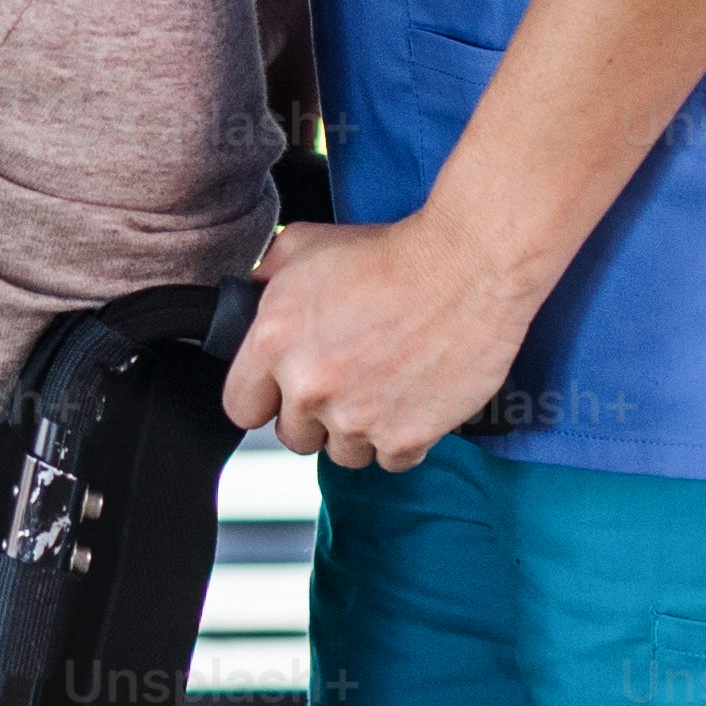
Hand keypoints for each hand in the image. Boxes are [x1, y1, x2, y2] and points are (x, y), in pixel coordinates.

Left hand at [224, 207, 556, 471]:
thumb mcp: (303, 245)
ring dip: (357, 430)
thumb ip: (264, 278)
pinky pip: (390, 460)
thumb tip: (249, 295)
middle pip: (293, 437)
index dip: (264, 398)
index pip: (240, 407)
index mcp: (273, 342)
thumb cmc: (390, 253)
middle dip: (314, 415)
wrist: (464, 267)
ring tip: (380, 388)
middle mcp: (309, 387)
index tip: (283, 391)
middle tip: (344, 382)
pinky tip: (409, 400)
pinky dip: (400, 438)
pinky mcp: (405, 437)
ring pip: (342, 453)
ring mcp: (357, 418)